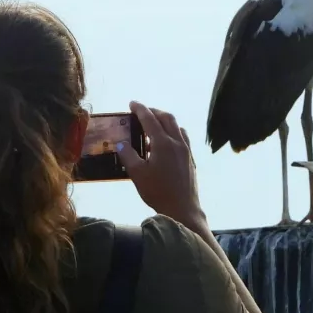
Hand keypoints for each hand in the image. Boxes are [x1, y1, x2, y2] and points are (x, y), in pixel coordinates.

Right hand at [117, 101, 206, 228]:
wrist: (182, 208)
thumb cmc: (157, 191)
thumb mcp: (137, 174)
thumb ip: (128, 155)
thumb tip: (121, 143)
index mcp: (163, 143)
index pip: (150, 119)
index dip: (140, 109)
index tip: (131, 103)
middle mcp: (177, 142)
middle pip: (167, 118)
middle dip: (154, 111)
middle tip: (142, 112)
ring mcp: (186, 150)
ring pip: (177, 126)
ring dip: (164, 121)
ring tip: (152, 126)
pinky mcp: (190, 158)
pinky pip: (182, 137)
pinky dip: (172, 132)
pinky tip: (165, 143)